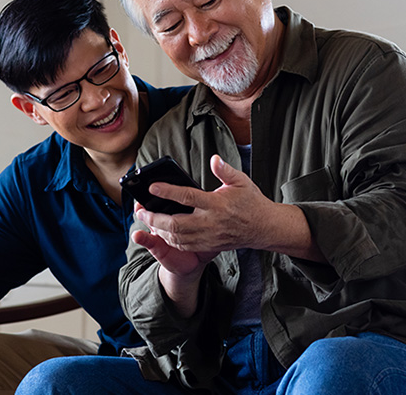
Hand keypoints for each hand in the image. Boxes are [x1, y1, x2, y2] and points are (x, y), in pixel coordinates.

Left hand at [135, 155, 273, 252]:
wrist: (264, 228)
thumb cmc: (251, 202)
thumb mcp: (241, 181)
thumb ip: (225, 170)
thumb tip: (214, 159)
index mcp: (217, 204)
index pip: (187, 197)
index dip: (168, 192)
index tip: (152, 187)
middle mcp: (211, 222)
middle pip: (176, 223)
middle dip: (154, 218)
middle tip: (140, 211)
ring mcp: (209, 236)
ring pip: (177, 237)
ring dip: (159, 230)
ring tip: (147, 221)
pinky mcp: (209, 245)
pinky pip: (185, 246)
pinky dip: (170, 240)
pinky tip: (162, 232)